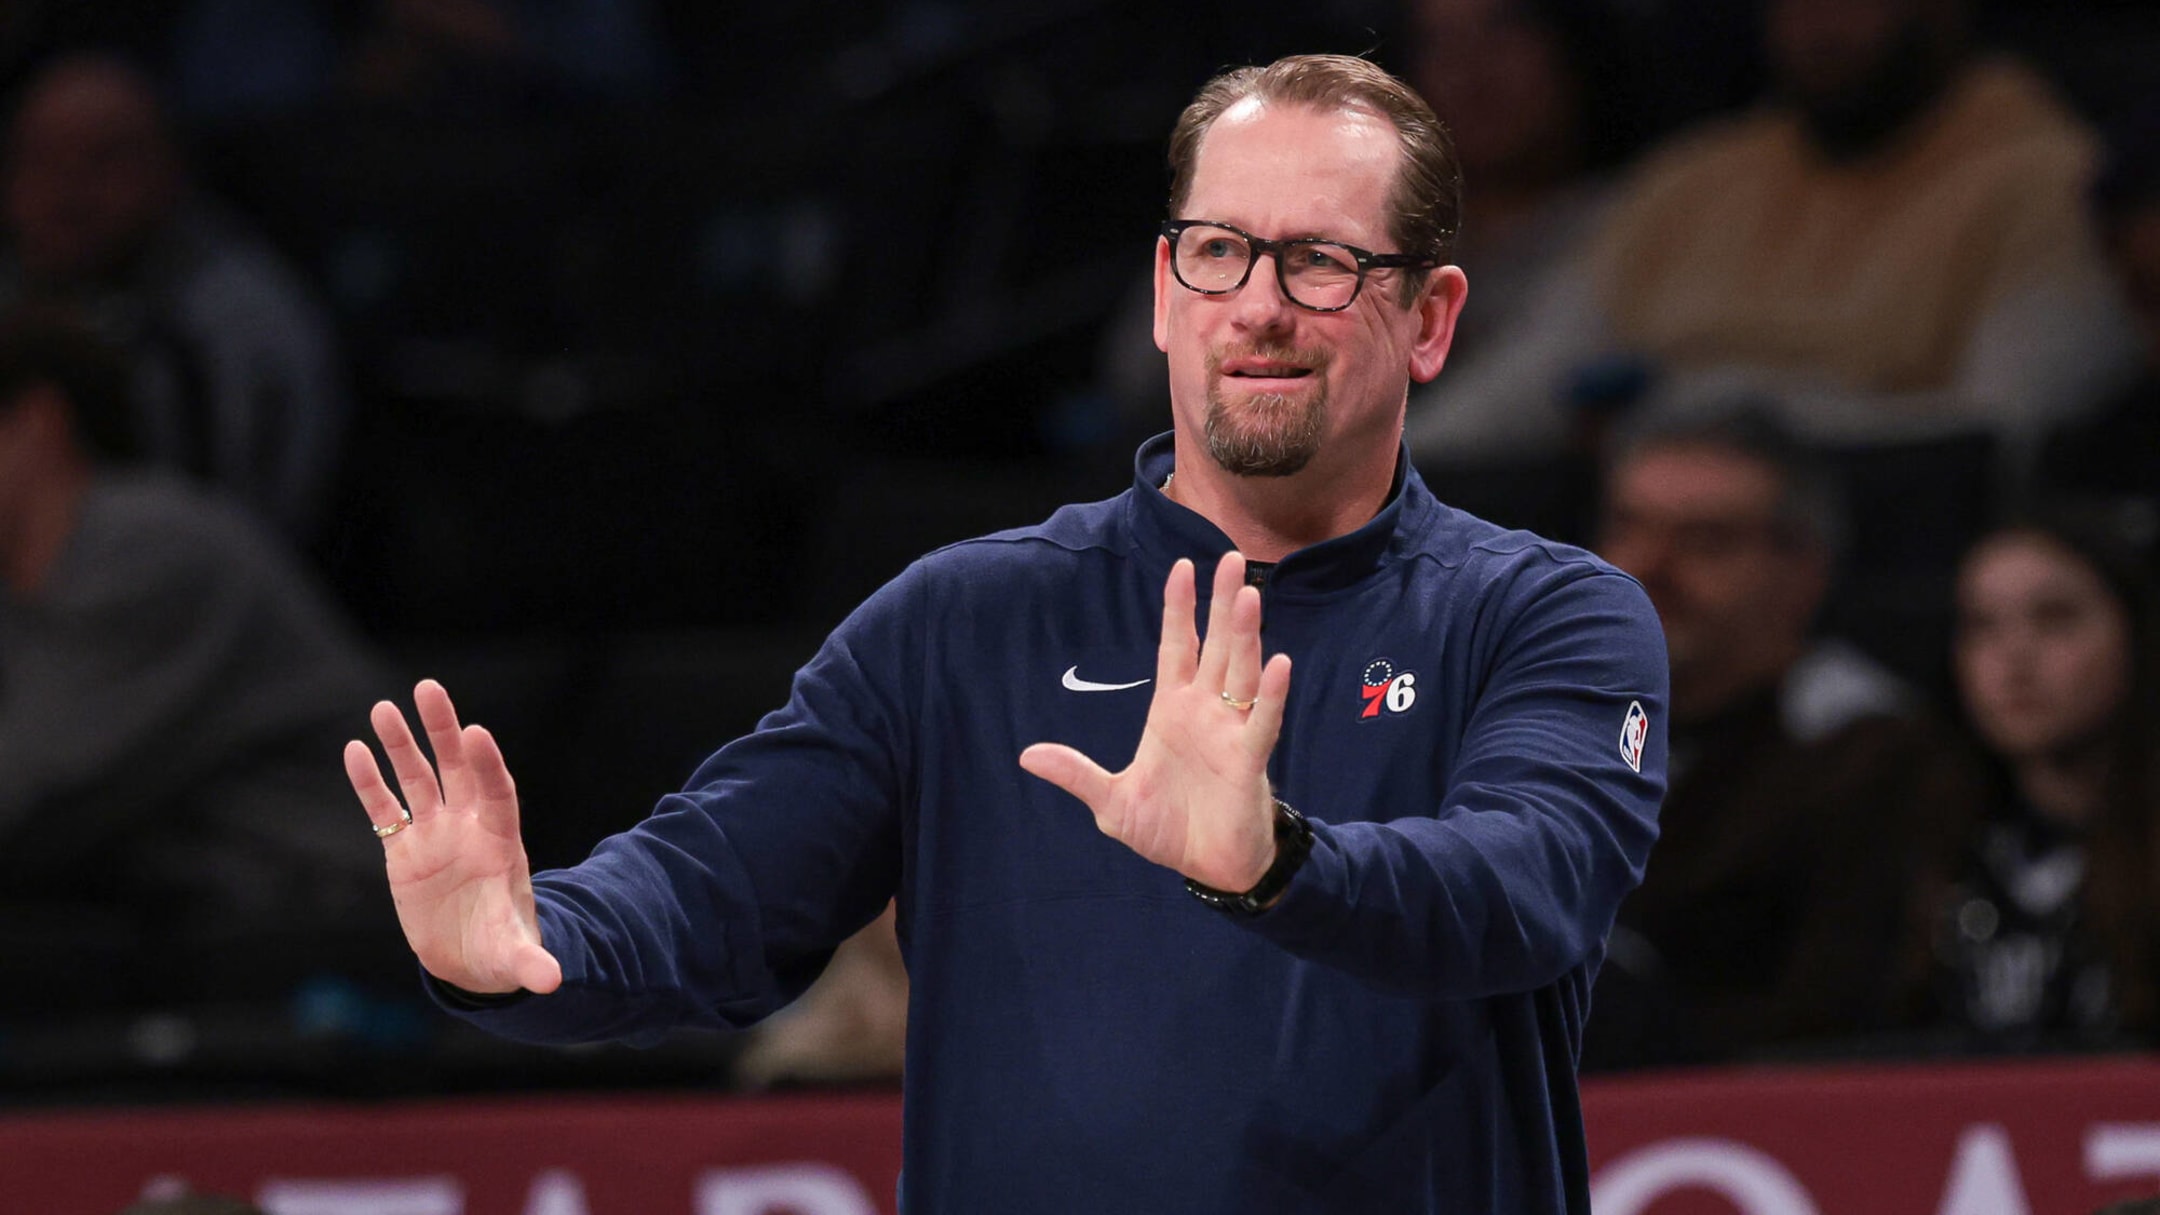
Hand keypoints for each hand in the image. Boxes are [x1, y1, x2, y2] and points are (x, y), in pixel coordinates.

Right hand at [345, 679, 561, 994]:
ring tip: (383, 708)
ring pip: (417, 780)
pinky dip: (369, 782)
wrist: (471, 958)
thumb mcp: (517, 958)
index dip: (488, 765)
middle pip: (457, 769)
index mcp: (501, 843)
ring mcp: (434, 835)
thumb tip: (552, 981)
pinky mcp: (403, 849)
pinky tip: (354, 750)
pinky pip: (385, 809)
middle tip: (429, 688)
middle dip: (444, 731)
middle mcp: (467, 828)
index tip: (476, 732)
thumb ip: (532, 964)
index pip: (498, 793)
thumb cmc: (502, 949)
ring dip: (401, 745)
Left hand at [1020, 552, 1291, 891]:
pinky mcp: (1249, 760)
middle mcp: (1206, 711)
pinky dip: (1272, 694)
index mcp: (1173, 711)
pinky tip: (1278, 663)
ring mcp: (1230, 731)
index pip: (1178, 647)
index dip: (1179, 609)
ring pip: (1242, 672)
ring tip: (1249, 596)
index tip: (1182, 567)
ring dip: (1246, 635)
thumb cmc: (1167, 829)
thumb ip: (1076, 774)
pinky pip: (1263, 721)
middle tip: (1229, 558)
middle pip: (1216, 646)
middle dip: (1221, 604)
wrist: (1206, 867)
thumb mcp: (1112, 801)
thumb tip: (1027, 755)